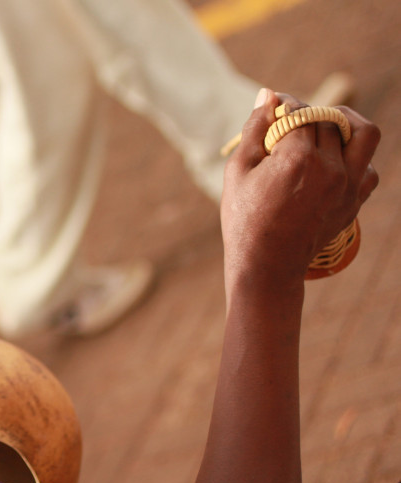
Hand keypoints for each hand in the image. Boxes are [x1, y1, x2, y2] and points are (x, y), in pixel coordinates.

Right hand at [221, 89, 379, 287]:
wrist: (267, 264)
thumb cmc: (244, 218)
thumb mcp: (239, 170)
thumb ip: (255, 129)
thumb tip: (269, 94)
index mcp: (296, 158)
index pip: (299, 112)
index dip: (285, 105)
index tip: (275, 108)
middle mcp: (329, 168)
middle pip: (328, 120)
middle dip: (308, 115)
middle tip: (290, 125)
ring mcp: (348, 185)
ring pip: (364, 133)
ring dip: (347, 123)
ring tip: (328, 126)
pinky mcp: (355, 200)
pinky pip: (368, 166)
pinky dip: (354, 157)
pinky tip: (332, 163)